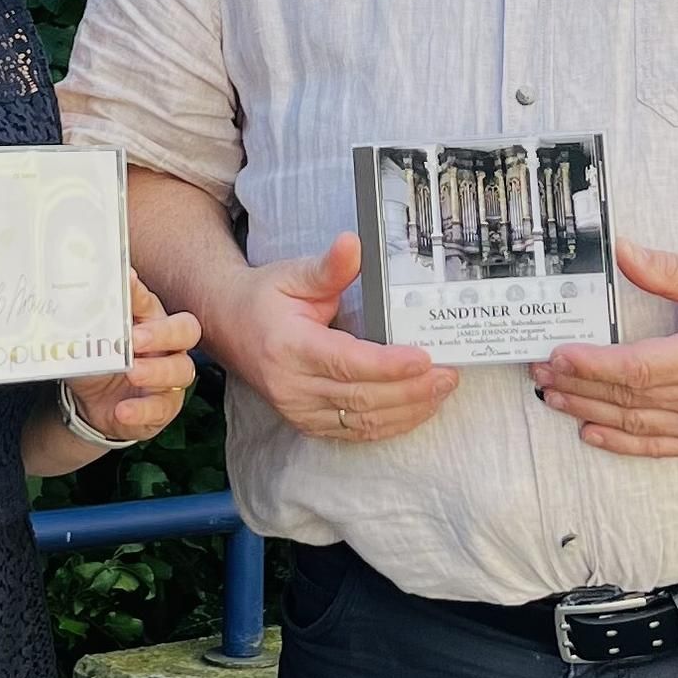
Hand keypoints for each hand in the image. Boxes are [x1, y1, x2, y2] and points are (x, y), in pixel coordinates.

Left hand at [62, 274, 203, 446]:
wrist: (93, 405)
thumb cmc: (99, 364)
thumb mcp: (89, 342)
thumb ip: (89, 320)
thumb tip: (77, 296)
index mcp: (149, 321)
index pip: (150, 302)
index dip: (139, 294)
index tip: (124, 282)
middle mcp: (167, 345)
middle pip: (185, 330)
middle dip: (162, 332)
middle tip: (136, 338)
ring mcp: (170, 377)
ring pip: (181, 370)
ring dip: (156, 371)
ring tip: (132, 373)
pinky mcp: (165, 406)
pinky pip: (162, 407)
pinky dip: (142, 409)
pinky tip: (123, 409)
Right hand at [209, 232, 460, 445]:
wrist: (229, 328)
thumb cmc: (264, 299)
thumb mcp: (293, 274)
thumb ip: (328, 267)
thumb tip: (353, 245)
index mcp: (289, 346)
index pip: (346, 362)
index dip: (388, 365)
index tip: (424, 358)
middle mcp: (292, 385)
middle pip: (361, 397)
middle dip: (411, 389)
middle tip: (448, 374)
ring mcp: (299, 410)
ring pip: (363, 420)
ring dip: (408, 410)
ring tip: (442, 390)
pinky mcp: (307, 423)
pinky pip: (356, 432)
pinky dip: (391, 424)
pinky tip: (417, 408)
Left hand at [535, 242, 677, 457]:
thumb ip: (669, 270)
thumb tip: (622, 252)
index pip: (634, 368)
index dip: (590, 366)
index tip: (556, 355)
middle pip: (628, 399)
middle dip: (577, 386)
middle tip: (538, 373)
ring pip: (638, 425)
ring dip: (590, 413)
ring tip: (553, 398)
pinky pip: (661, 447)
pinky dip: (624, 443)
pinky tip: (593, 433)